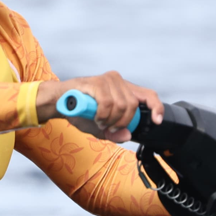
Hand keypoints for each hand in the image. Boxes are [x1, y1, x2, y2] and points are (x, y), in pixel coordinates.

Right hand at [36, 71, 162, 142]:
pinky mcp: (96, 82)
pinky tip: (95, 117)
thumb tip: (127, 135)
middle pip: (133, 105)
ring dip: (109, 119)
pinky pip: (107, 103)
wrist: (58, 102)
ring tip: (99, 121)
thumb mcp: (100, 127)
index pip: (148, 95)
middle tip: (108, 127)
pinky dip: (102, 114)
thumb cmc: (80, 112)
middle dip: (121, 122)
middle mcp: (118, 81)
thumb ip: (114, 133)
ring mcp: (107, 80)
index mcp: (124, 89)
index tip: (157, 121)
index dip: (156, 108)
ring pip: (121, 105)